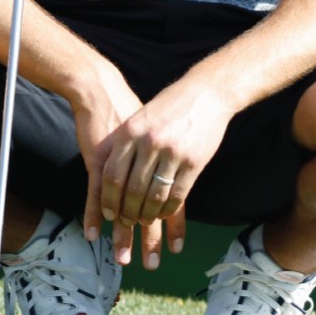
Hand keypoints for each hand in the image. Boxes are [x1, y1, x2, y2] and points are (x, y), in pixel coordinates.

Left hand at [96, 80, 233, 267]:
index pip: (112, 175)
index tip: (108, 213)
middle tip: (127, 222)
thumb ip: (126, 142)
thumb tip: (110, 173)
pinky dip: (168, 209)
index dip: (109, 200)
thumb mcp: (141, 116)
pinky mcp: (193, 162)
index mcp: (131, 131)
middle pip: (132, 190)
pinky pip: (177, 195)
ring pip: (154, 196)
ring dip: (148, 215)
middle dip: (127, 212)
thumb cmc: (170, 104)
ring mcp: (172, 152)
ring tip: (145, 221)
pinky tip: (164, 213)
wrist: (206, 92)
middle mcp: (149, 142)